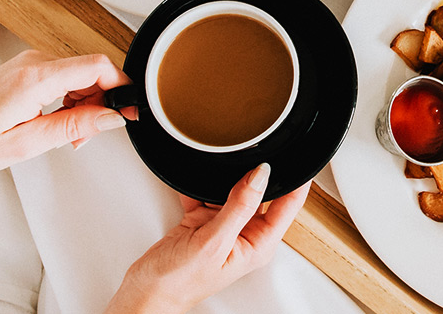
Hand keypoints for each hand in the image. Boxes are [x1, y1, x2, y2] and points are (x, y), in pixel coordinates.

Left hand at [0, 51, 134, 175]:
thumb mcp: (26, 143)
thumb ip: (74, 126)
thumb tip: (112, 116)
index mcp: (34, 77)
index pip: (97, 65)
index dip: (122, 87)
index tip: (131, 111)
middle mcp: (32, 62)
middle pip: (92, 70)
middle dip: (102, 103)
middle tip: (88, 137)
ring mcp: (27, 64)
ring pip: (79, 75)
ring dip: (86, 104)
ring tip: (68, 137)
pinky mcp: (23, 70)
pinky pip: (62, 78)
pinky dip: (70, 101)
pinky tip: (57, 124)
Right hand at [107, 164, 309, 313]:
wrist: (145, 292)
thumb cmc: (179, 283)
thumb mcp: (214, 242)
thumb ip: (240, 206)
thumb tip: (261, 176)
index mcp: (258, 244)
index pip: (289, 205)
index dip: (297, 180)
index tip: (295, 155)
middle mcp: (244, 234)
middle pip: (262, 194)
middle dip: (257, 173)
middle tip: (254, 150)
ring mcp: (223, 227)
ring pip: (233, 190)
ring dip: (225, 178)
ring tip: (222, 162)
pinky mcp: (201, 222)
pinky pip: (206, 193)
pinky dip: (199, 185)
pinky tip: (196, 178)